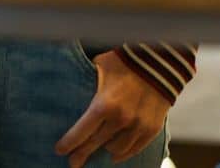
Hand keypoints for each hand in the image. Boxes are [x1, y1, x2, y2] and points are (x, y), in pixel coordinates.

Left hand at [55, 50, 170, 167]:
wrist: (159, 62)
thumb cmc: (124, 62)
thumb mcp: (99, 67)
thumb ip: (88, 80)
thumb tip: (72, 81)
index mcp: (104, 104)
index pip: (82, 131)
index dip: (69, 143)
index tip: (60, 150)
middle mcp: (120, 119)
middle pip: (96, 144)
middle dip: (82, 154)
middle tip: (73, 163)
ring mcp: (137, 126)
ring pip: (116, 150)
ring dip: (105, 150)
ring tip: (98, 149)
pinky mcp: (152, 129)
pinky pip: (135, 149)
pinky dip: (124, 153)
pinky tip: (116, 154)